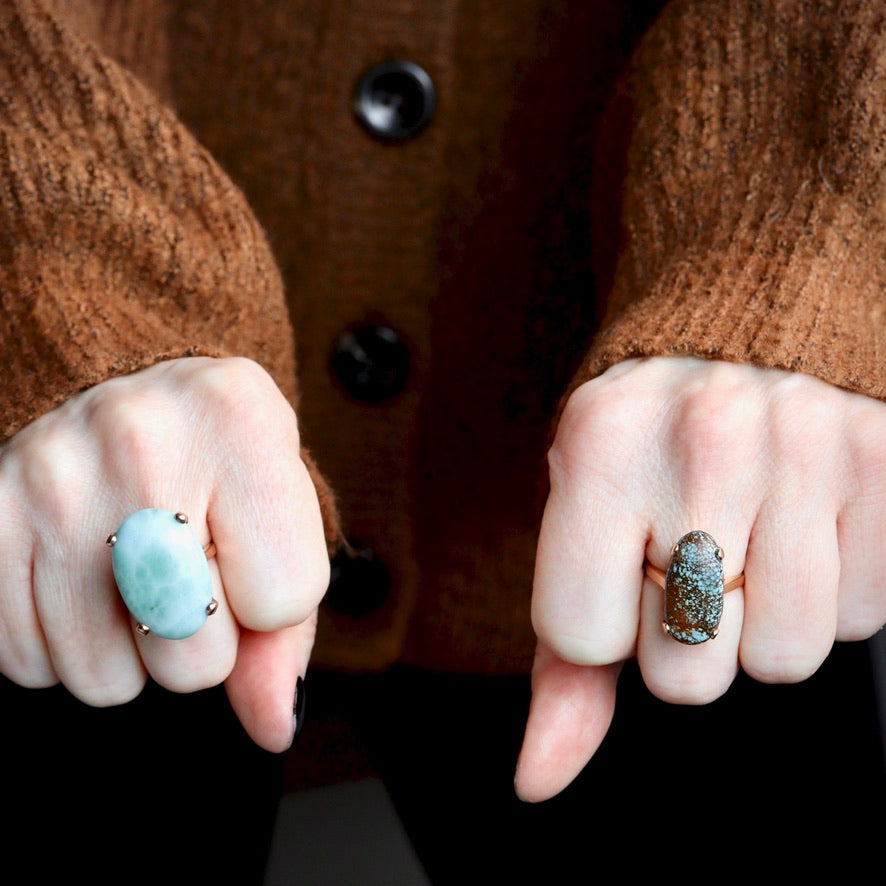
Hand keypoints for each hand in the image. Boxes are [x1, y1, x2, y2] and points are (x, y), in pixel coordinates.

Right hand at [0, 356, 329, 751]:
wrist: (121, 384)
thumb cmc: (217, 457)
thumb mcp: (278, 508)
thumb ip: (287, 627)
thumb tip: (274, 726)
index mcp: (238, 417)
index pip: (284, 598)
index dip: (270, 599)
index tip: (248, 551)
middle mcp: (139, 438)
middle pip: (193, 655)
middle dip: (200, 634)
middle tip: (186, 564)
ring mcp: (48, 480)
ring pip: (106, 677)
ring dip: (129, 646)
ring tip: (131, 566)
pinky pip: (27, 662)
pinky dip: (62, 641)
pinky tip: (79, 575)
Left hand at [515, 356, 885, 800]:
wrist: (740, 312)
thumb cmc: (643, 426)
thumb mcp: (577, 511)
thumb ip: (562, 659)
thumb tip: (539, 778)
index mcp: (600, 452)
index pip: (583, 637)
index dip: (602, 625)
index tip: (618, 570)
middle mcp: (703, 448)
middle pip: (689, 672)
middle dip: (684, 634)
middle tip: (690, 551)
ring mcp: (804, 453)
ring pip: (784, 657)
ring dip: (761, 620)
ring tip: (748, 536)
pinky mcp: (883, 463)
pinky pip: (860, 614)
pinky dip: (828, 590)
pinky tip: (800, 523)